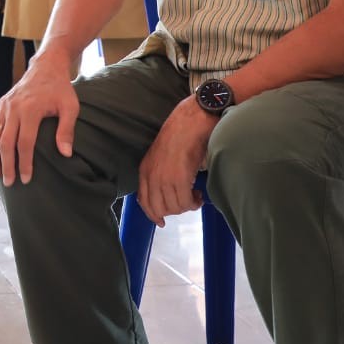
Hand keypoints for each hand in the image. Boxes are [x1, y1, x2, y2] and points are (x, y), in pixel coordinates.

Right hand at [0, 48, 78, 185]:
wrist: (46, 67)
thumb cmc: (60, 89)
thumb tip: (65, 154)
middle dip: (6, 165)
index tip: (26, 179)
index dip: (24, 163)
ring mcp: (4, 106)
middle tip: (9, 183)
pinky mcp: (1, 105)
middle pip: (5, 142)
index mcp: (30, 109)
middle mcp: (13, 108)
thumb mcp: (70, 107)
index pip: (24, 143)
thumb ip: (66, 130)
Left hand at [136, 97, 218, 226]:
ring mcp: (165, 178)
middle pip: (160, 209)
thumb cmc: (180, 136)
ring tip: (195, 197)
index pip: (144, 201)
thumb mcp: (161, 157)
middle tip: (188, 202)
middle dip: (175, 211)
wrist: (190, 121)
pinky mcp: (180, 178)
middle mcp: (151, 176)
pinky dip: (194, 203)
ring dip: (187, 206)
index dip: (153, 214)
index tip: (162, 221)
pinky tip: (199, 194)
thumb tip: (166, 196)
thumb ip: (159, 175)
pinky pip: (186, 202)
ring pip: (175, 208)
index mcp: (144, 170)